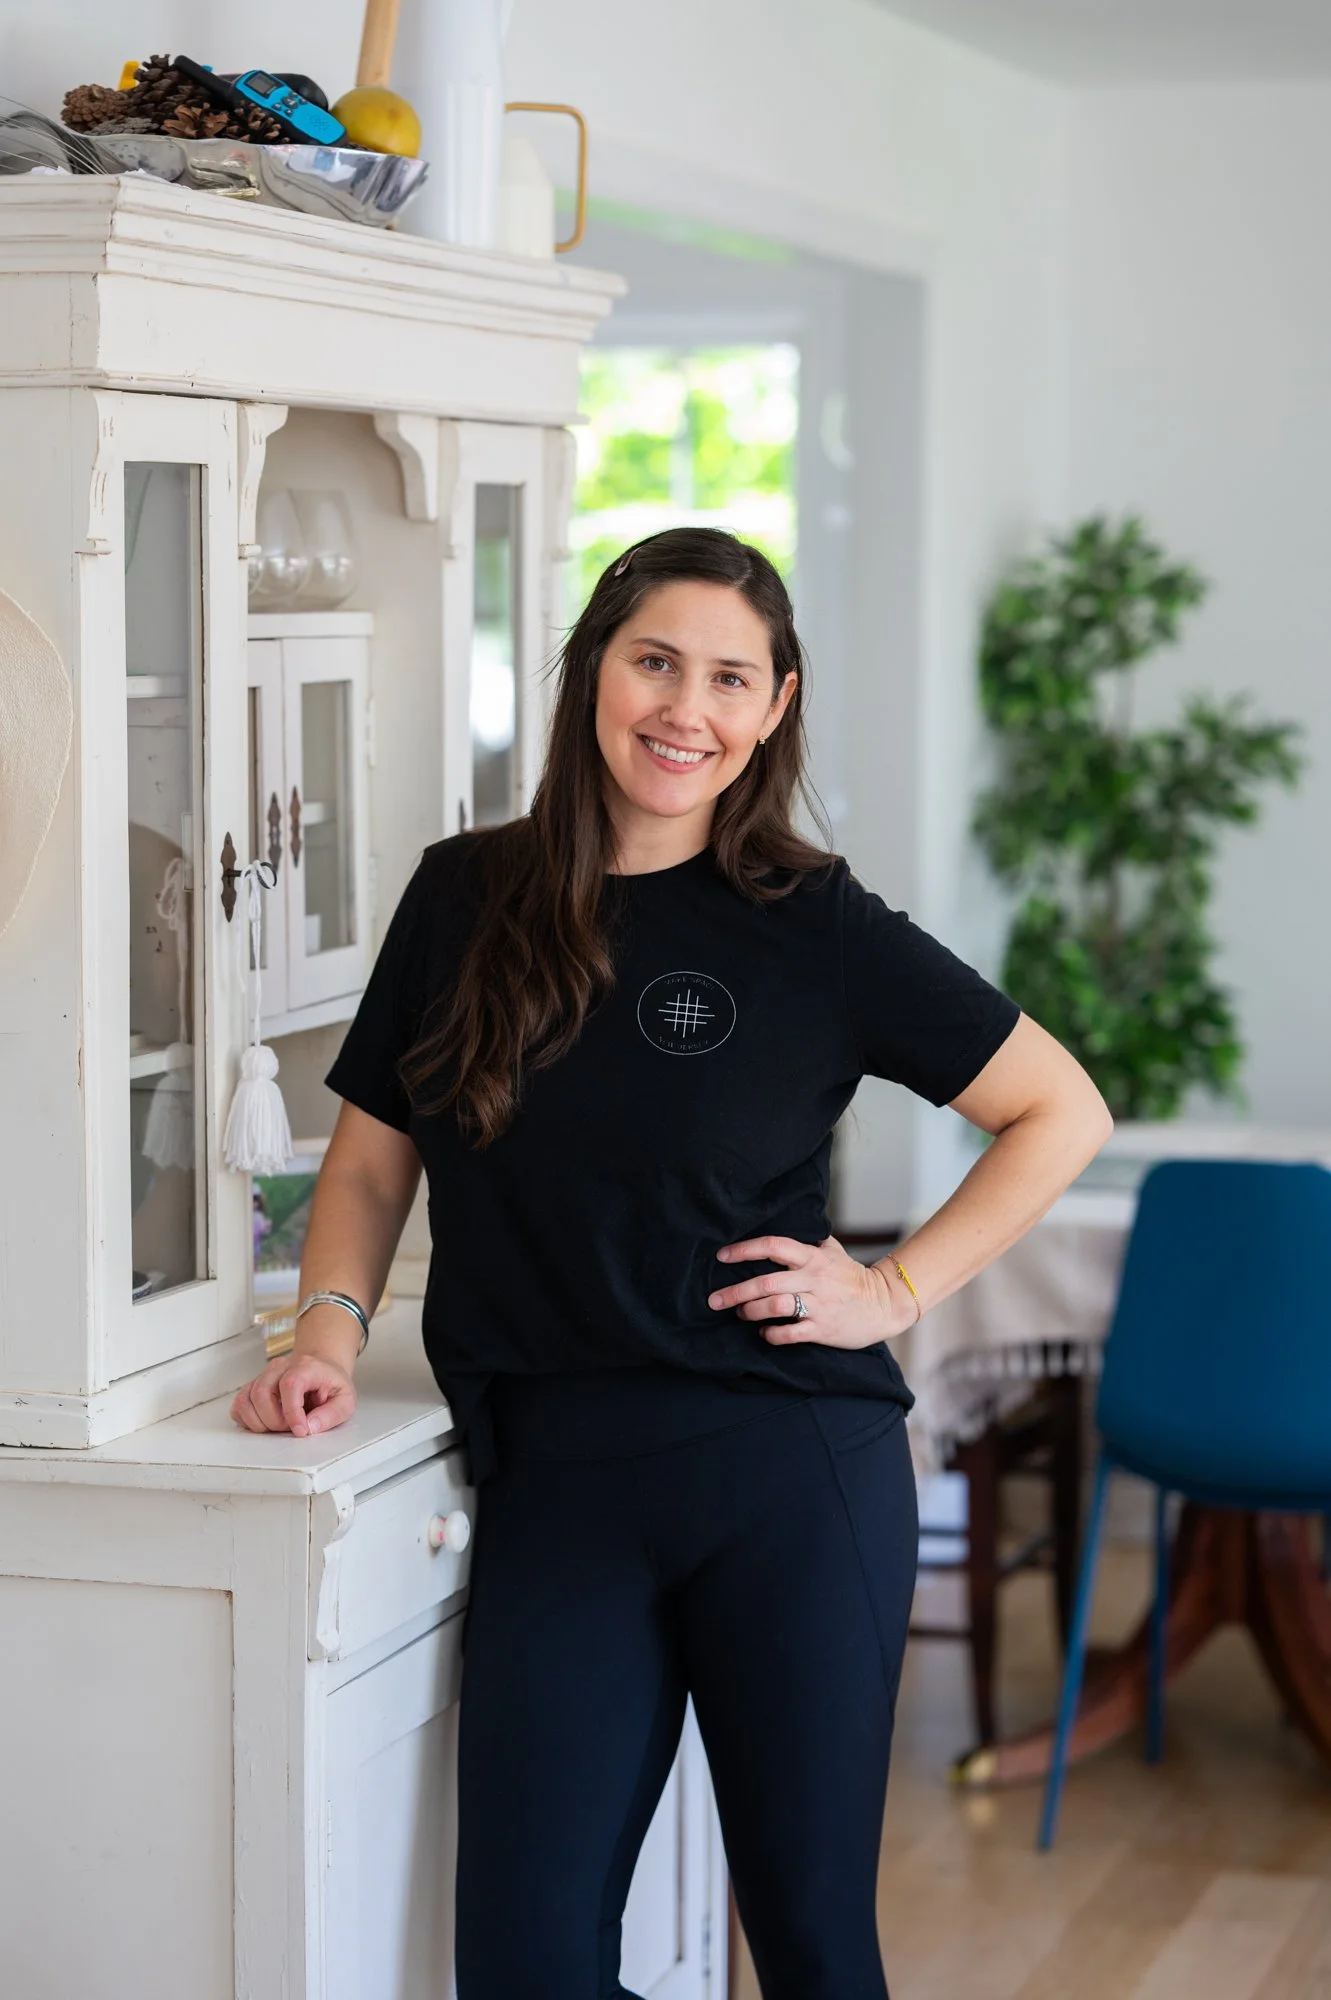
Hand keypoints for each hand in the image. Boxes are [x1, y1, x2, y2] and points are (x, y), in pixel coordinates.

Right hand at [230, 1350, 356, 1438]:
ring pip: (245, 1399)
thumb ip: (331, 1414)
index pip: (290, 1384)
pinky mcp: (252, 1387)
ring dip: (260, 1422)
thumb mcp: (345, 1399)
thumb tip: (310, 1427)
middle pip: (261, 1393)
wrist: (320, 1369)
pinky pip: (239, 1405)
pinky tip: (266, 1421)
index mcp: (306, 1366)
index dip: (291, 1411)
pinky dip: (248, 1420)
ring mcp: (263, 1376)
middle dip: (274, 1420)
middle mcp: (280, 1367)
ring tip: (280, 1425)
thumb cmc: (331, 1384)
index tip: (300, 1430)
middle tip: (291, 1427)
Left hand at [707, 1232, 914, 1348]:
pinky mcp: (823, 1329)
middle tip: (714, 1300)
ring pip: (774, 1307)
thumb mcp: (833, 1251)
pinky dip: (772, 1334)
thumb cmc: (853, 1277)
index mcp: (813, 1257)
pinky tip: (765, 1333)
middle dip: (735, 1292)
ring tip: (741, 1314)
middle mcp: (813, 1279)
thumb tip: (788, 1222)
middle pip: (766, 1282)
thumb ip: (809, 1240)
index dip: (744, 1250)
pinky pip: (790, 1333)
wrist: (884, 1305)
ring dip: (751, 1312)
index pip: (773, 1246)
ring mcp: (818, 1304)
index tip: (722, 1256)